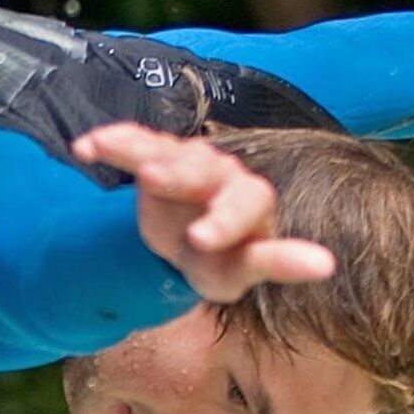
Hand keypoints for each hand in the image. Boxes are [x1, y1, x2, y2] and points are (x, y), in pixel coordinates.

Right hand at [71, 124, 336, 303]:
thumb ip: (276, 262)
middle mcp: (223, 176)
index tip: (200, 239)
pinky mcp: (156, 154)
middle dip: (183, 177)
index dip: (225, 220)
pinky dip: (114, 143)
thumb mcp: (238, 271)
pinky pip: (136, 143)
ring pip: (172, 154)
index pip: (246, 204)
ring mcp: (188, 163)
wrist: (187, 237)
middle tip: (156, 181)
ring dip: (150, 155)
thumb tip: (326, 263)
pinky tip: (86, 147)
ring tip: (129, 166)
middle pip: (207, 171)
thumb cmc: (219, 259)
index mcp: (251, 205)